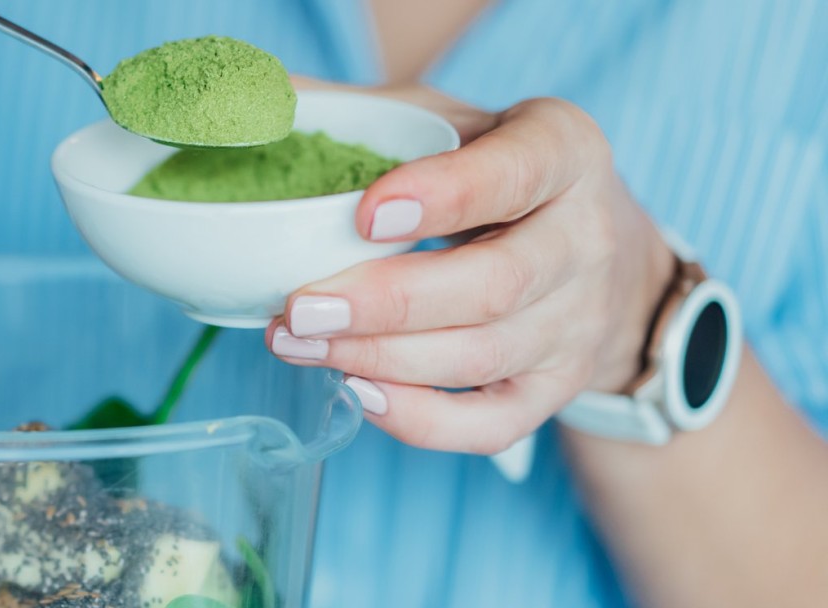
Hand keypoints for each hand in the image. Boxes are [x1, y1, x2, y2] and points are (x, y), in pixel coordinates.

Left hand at [268, 83, 676, 454]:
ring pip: (483, 357)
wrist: (596, 244)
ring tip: (297, 343)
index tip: (364, 214)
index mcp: (563, 152)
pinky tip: (355, 391)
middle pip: (495, 286)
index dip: (442, 196)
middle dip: (387, 304)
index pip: (514, 175)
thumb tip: (253, 103)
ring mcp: (578, 324)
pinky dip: (418, 419)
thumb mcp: (446, 118)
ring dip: (379, 359)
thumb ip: (364, 113)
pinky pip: (491, 425)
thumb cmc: (492, 170)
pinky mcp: (558, 389)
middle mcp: (586, 240)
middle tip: (299, 308)